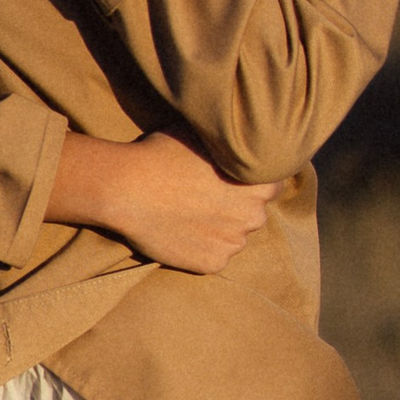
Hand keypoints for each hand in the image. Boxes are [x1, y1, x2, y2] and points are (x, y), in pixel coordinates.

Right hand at [46, 130, 277, 273]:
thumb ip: (231, 145)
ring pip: (233, 236)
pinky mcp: (212, 264)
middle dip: (236, 206)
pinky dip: (201, 248)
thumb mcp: (204, 135)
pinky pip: (214, 256)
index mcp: (259, 183)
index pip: (272, 184)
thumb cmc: (162, 153)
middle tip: (204, 196)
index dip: (250, 181)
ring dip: (219, 228)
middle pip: (253, 213)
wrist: (127, 188)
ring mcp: (234, 243)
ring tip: (188, 214)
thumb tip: (240, 137)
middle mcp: (254, 215)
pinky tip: (180, 232)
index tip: (229, 178)